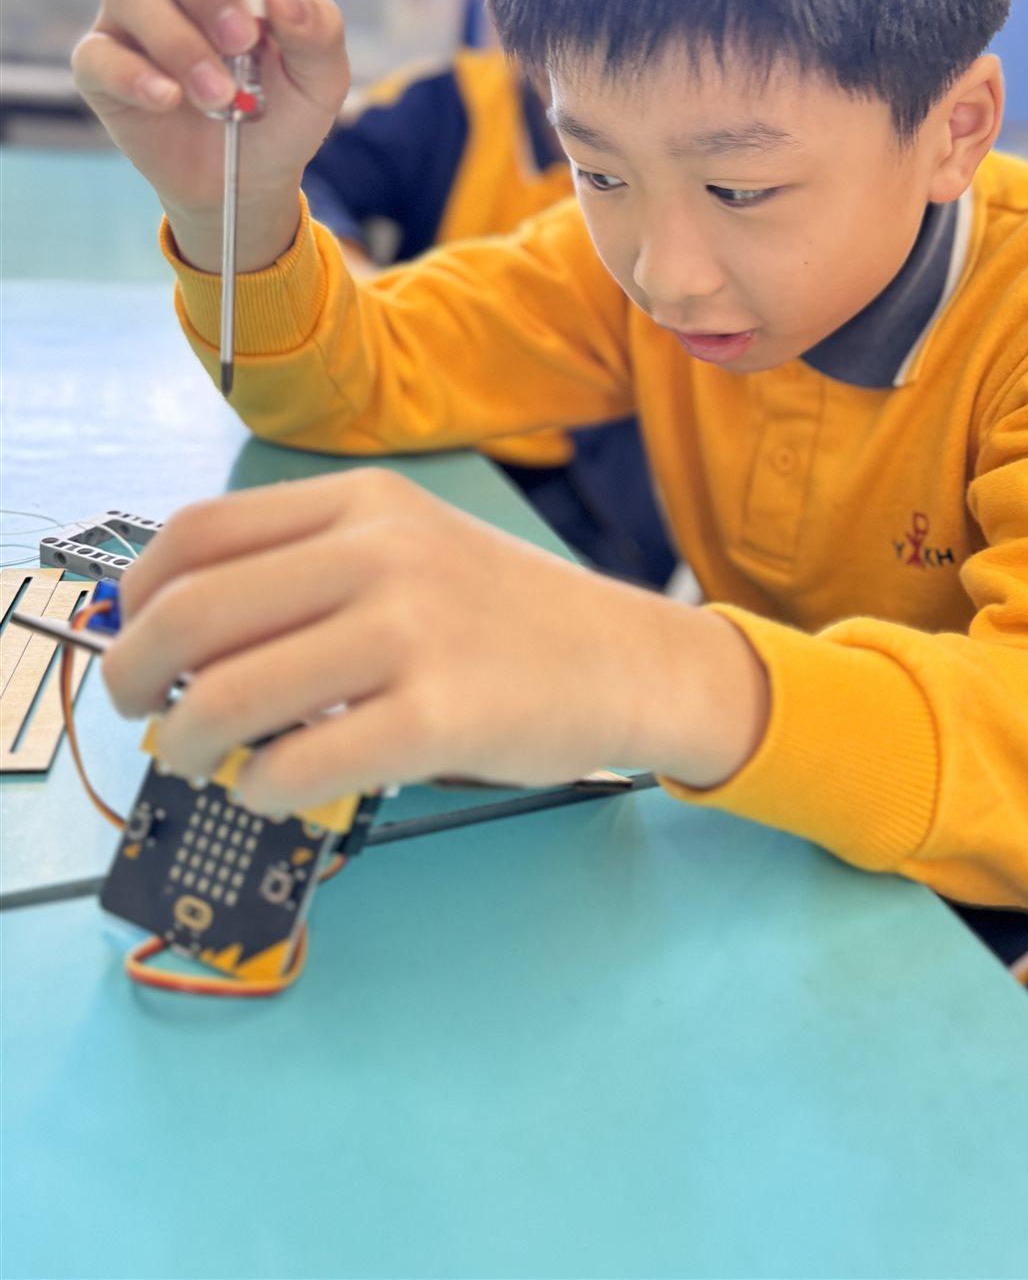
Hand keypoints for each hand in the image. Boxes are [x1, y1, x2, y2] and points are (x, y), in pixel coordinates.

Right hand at [71, 0, 350, 271]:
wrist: (252, 180)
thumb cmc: (284, 112)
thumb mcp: (323, 78)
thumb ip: (319, 31)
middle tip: (242, 37)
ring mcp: (133, 18)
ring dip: (182, 44)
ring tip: (222, 98)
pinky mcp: (102, 67)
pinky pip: (99, 53)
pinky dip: (138, 76)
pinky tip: (172, 100)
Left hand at [103, 470, 768, 812]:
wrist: (629, 659)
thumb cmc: (510, 615)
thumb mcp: (415, 546)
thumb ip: (313, 567)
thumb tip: (184, 634)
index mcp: (365, 503)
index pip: (200, 533)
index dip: (139, 593)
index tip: (133, 634)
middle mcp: (383, 553)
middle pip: (196, 611)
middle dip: (134, 674)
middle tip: (138, 710)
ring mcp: (413, 633)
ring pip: (232, 693)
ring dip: (185, 741)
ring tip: (195, 759)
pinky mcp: (439, 717)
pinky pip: (299, 762)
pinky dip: (257, 787)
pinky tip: (268, 789)